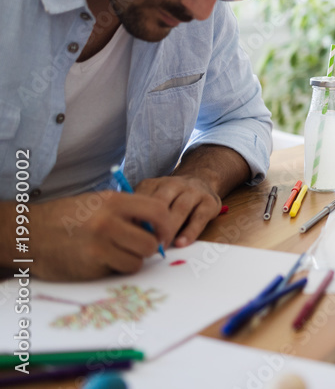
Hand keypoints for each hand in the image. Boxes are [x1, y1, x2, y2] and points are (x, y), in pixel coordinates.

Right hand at [30, 192, 170, 280]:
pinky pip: (118, 271)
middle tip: (140, 248)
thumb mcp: (98, 202)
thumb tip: (157, 227)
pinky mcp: (90, 266)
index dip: (166, 225)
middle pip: (150, 243)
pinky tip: (101, 260)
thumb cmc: (68, 217)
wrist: (30, 233)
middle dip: (149, 248)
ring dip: (132, 260)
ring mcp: (99, 246)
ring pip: (137, 261)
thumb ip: (128, 211)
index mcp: (113, 201)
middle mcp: (108, 222)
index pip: (158, 210)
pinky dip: (115, 269)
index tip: (162, 234)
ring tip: (117, 253)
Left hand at [135, 174, 221, 246]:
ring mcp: (193, 191)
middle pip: (161, 201)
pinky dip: (190, 231)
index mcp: (155, 184)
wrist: (202, 180)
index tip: (129, 233)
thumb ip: (140, 211)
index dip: (135, 215)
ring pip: (181, 208)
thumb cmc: (171, 197)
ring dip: (170, 228)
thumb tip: (127, 231)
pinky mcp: (209, 202)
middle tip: (144, 243)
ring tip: (162, 246)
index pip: (142, 197)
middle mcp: (174, 184)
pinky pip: (199, 217)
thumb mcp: (153, 197)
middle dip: (152, 223)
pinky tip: (181, 243)